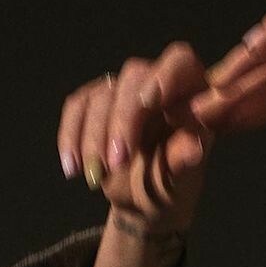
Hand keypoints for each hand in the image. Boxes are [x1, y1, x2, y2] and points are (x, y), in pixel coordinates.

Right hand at [57, 41, 216, 232]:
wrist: (145, 203)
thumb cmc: (172, 186)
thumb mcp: (180, 181)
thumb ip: (184, 161)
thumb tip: (194, 147)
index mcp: (190, 94)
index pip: (181, 63)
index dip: (166, 75)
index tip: (150, 101)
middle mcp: (156, 82)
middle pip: (134, 76)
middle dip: (123, 120)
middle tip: (118, 161)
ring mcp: (123, 90)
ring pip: (102, 95)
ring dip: (96, 137)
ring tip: (98, 174)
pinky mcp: (94, 102)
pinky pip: (77, 107)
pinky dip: (71, 137)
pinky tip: (73, 167)